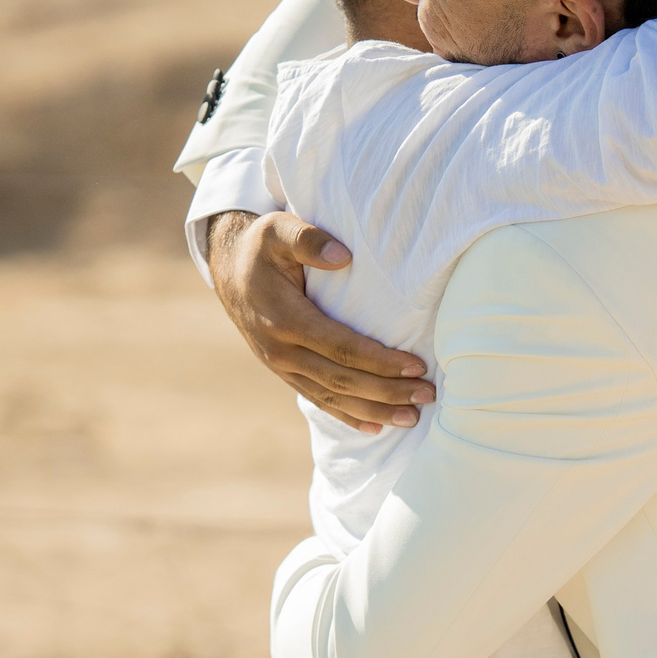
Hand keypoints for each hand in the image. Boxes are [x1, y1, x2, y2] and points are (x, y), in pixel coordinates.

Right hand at [207, 211, 434, 433]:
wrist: (228, 271)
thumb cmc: (262, 247)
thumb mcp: (278, 229)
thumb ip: (308, 239)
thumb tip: (343, 256)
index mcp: (285, 319)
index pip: (342, 347)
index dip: (380, 360)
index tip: (417, 366)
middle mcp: (281, 351)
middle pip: (342, 380)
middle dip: (388, 391)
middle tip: (428, 395)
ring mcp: (281, 368)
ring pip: (332, 397)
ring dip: (374, 410)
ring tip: (412, 418)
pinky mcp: (284, 374)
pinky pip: (318, 400)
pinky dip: (348, 416)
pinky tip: (376, 427)